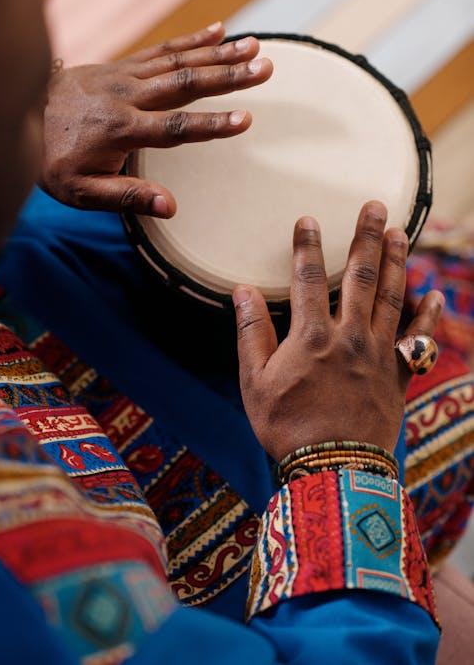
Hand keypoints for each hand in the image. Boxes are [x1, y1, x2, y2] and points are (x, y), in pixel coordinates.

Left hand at [42, 23, 271, 215]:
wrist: (22, 115)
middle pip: (184, 83)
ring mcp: (124, 76)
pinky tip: (219, 30)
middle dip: (228, 76)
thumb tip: (171, 207)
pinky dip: (191, 39)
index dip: (211, 124)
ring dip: (219, 54)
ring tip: (254, 46)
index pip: (174, 128)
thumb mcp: (82, 191)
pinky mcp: (122, 65)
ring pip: (178, 61)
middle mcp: (127, 97)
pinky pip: (162, 49)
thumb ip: (126, 198)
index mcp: (121, 130)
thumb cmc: (54, 161)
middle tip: (265, 67)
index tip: (245, 119)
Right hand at [233, 201, 443, 461]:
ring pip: (392, 296)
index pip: (307, 278)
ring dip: (397, 261)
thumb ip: (251, 333)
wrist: (332, 469)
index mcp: (312, 336)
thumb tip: (242, 290)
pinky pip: (419, 340)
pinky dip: (428, 316)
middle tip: (374, 206)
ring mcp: (379, 353)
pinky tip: (434, 293)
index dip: (307, 245)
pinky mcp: (398, 374)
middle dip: (366, 237)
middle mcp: (350, 336)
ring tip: (400, 232)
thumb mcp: (254, 382)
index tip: (308, 218)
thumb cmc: (287, 426)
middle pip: (360, 276)